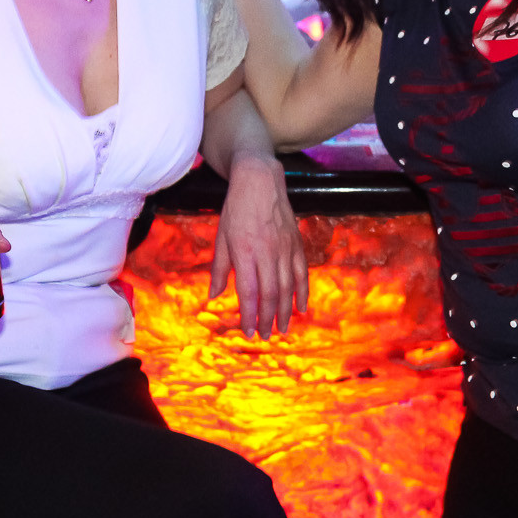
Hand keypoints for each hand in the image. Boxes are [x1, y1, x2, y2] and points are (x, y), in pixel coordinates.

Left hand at [211, 155, 307, 336]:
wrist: (260, 180)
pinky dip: (303, 292)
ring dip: (285, 312)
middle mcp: (267, 253)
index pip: (249, 292)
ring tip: (281, 329)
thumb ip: (220, 269)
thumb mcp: (222, 238)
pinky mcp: (296, 244)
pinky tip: (302, 308)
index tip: (248, 332)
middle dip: (267, 319)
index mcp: (245, 252)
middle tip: (264, 336)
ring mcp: (284, 249)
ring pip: (288, 287)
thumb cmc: (236, 209)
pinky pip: (302, 273)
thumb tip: (214, 296)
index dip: (250, 315)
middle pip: (270, 295)